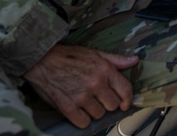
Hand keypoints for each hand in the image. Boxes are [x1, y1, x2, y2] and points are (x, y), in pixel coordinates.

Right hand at [23, 44, 137, 127]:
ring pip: (99, 114)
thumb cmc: (69, 56)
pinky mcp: (68, 107)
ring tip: (86, 101)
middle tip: (99, 98)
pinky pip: (83, 122)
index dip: (127, 99)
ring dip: (94, 110)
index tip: (125, 103)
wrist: (42, 60)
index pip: (125, 90)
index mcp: (104, 70)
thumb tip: (134, 61)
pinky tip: (78, 110)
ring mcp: (81, 97)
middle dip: (108, 103)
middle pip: (113, 105)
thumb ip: (116, 59)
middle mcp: (95, 84)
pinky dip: (82, 119)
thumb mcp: (95, 53)